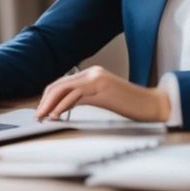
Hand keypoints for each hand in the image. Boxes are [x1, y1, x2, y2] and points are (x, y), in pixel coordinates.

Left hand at [35, 65, 170, 122]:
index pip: (62, 83)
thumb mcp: (103, 98)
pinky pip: (75, 96)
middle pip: (59, 84)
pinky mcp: (101, 88)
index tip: (41, 110)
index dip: (48, 97)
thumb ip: (86, 97)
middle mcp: (92, 73)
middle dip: (45, 100)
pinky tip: (56, 116)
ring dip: (49, 104)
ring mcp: (96, 78)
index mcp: (92, 73)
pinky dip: (62, 106)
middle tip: (37, 115)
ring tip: (42, 117)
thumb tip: (64, 106)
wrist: (152, 105)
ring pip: (63, 89)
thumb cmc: (130, 105)